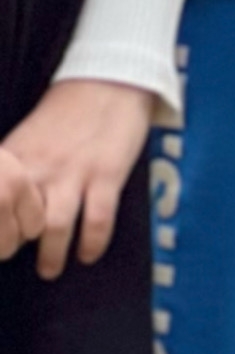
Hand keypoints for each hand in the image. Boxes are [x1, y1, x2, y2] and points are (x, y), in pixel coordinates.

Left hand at [0, 76, 157, 277]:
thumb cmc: (63, 117)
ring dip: (51, 256)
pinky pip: (98, 220)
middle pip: (19, 222)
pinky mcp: (106, 174)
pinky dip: (92, 244)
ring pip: (56, 227)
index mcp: (15, 159)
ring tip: (49, 270)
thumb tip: (4, 213)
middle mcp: (40, 168)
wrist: (106, 83)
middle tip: (16, 261)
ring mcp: (74, 172)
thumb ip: (12, 174)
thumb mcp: (24, 141)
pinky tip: (89, 254)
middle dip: (15, 249)